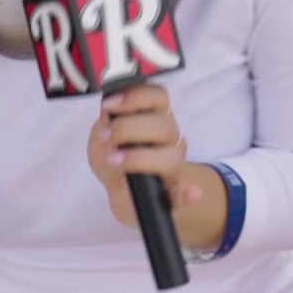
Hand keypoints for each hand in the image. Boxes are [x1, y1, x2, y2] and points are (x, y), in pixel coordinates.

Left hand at [87, 84, 204, 228]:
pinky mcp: (173, 193)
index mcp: (154, 118)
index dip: (135, 96)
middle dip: (128, 128)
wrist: (124, 193)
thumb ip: (104, 127)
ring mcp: (174, 166)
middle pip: (164, 126)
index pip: (158, 97)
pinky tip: (192, 195)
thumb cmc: (115, 159)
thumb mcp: (100, 140)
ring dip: (139, 158)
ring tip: (114, 161)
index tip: (109, 104)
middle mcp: (170, 139)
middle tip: (105, 136)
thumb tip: (108, 119)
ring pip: (171, 157)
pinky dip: (190, 194)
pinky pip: (185, 194)